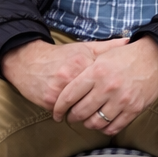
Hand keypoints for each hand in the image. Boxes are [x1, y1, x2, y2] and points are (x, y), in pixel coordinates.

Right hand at [2, 37, 127, 111]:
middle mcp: (70, 75)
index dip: (109, 87)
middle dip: (99, 105)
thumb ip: (107, 47)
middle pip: (92, 97)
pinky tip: (74, 115)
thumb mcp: (83, 48)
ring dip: (85, 113)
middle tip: (106, 108)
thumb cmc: (61, 56)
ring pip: (79, 108)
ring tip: (92, 115)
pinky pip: (64, 112)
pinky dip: (70, 115)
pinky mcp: (49, 100)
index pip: (102, 80)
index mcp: (81, 61)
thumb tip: (129, 41)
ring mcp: (58, 89)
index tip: (116, 90)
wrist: (29, 62)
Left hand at [54, 35, 157, 135]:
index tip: (57, 112)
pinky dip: (105, 129)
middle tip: (72, 116)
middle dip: (72, 117)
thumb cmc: (126, 57)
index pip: (69, 95)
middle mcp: (107, 87)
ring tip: (87, 120)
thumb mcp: (102, 56)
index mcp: (96, 72)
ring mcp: (121, 99)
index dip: (59, 107)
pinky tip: (102, 124)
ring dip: (88, 124)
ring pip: (95, 123)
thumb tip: (65, 88)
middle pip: (80, 112)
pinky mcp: (134, 109)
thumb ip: (85, 72)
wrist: (155, 58)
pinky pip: (114, 127)